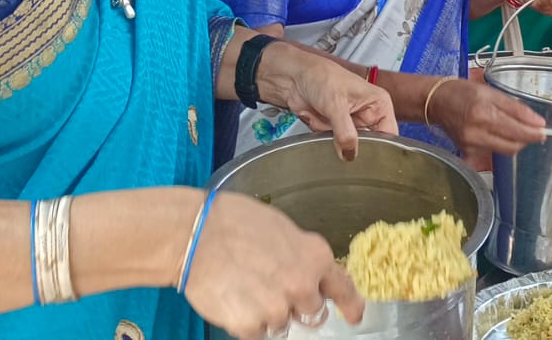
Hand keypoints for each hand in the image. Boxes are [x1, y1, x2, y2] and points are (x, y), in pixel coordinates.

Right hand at [183, 190, 363, 339]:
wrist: (196, 235)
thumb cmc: (234, 222)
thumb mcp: (282, 229)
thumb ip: (301, 254)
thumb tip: (306, 270)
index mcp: (315, 257)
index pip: (343, 288)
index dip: (351, 305)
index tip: (355, 315)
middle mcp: (302, 286)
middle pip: (312, 311)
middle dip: (296, 304)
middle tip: (271, 287)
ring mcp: (277, 309)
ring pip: (281, 323)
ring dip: (268, 311)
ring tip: (245, 285)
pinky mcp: (250, 326)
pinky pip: (256, 332)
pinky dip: (245, 320)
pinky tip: (233, 297)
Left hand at [259, 42, 397, 160]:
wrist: (294, 77)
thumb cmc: (321, 77)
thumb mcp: (336, 105)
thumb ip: (345, 133)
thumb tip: (350, 155)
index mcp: (379, 105)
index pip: (389, 134)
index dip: (382, 148)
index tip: (368, 159)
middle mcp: (368, 115)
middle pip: (370, 144)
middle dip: (352, 144)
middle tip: (340, 137)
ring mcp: (350, 123)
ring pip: (349, 146)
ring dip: (333, 138)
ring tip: (324, 118)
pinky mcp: (335, 129)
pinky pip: (333, 144)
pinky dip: (322, 136)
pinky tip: (317, 120)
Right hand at [426, 77, 545, 154]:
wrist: (436, 102)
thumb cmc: (463, 92)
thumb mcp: (491, 92)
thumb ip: (516, 108)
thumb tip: (537, 122)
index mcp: (484, 114)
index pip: (516, 131)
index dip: (533, 133)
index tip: (544, 130)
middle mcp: (477, 133)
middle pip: (512, 146)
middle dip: (526, 139)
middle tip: (532, 130)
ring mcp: (471, 145)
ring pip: (503, 150)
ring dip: (513, 141)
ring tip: (511, 127)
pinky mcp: (467, 152)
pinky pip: (491, 152)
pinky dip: (499, 144)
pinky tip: (496, 133)